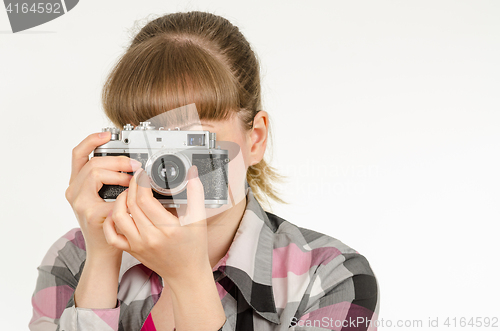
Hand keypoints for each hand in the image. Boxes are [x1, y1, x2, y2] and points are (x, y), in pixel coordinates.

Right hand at [64, 131, 142, 258]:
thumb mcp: (105, 196)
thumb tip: (129, 162)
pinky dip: (121, 190)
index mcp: (78, 183)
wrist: (105, 250)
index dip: (91, 140)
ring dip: (118, 172)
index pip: (78, 154)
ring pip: (95, 172)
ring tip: (132, 180)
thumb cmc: (109, 223)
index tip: (106, 134)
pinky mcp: (89, 212)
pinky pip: (106, 192)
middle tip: (134, 165)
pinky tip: (129, 195)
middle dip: (117, 159)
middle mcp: (74, 191)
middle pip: (92, 162)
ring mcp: (79, 202)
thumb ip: (110, 179)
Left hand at [102, 165, 210, 284]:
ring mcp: (138, 245)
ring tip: (128, 192)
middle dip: (132, 187)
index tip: (144, 175)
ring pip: (119, 217)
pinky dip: (111, 222)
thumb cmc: (194, 249)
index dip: (141, 183)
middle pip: (131, 205)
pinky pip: (113, 236)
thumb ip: (196, 194)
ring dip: (120, 200)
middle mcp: (150, 238)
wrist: (186, 274)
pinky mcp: (131, 250)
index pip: (145, 200)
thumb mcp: (199, 220)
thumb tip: (192, 173)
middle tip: (137, 178)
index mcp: (168, 229)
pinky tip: (117, 212)